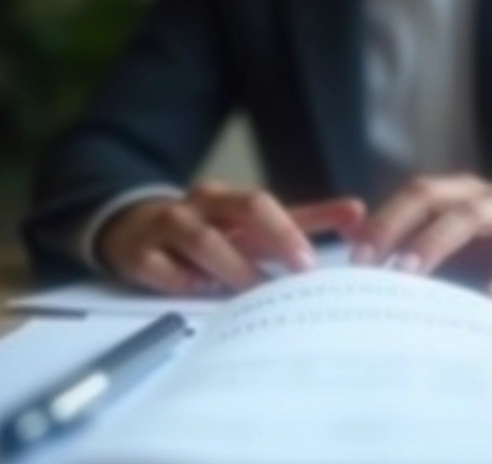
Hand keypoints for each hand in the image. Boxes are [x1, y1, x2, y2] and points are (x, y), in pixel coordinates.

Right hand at [99, 181, 364, 294]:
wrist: (132, 228)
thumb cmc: (208, 229)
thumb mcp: (253, 224)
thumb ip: (306, 219)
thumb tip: (359, 213)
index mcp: (227, 199)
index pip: (263, 204)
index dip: (288, 230)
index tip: (312, 262)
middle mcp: (198, 207)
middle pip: (239, 212)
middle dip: (273, 240)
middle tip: (299, 275)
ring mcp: (166, 228)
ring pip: (201, 240)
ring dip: (232, 267)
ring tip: (255, 293)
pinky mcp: (138, 255)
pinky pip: (159, 267)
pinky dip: (182, 280)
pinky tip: (201, 293)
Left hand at [350, 174, 491, 299]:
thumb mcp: (460, 242)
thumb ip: (413, 242)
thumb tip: (356, 248)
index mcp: (459, 193)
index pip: (414, 195)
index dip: (383, 221)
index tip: (356, 258)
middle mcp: (484, 195)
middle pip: (434, 197)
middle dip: (399, 226)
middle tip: (373, 264)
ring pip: (474, 215)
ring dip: (439, 241)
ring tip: (413, 272)